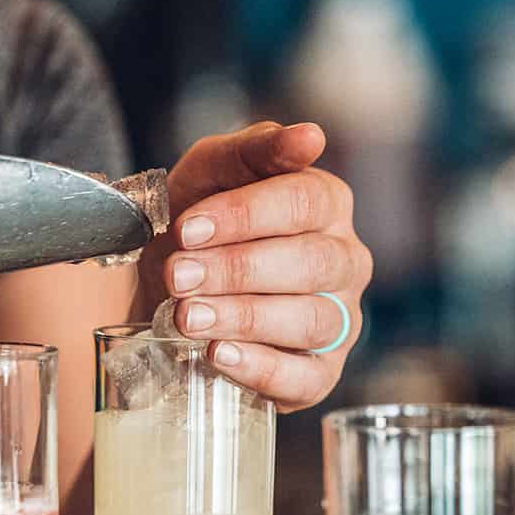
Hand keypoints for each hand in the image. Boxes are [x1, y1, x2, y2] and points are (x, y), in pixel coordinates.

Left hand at [138, 121, 370, 411]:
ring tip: (187, 317)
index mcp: (328, 204)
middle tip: (177, 276)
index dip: (245, 215)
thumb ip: (254, 149)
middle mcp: (345, 262)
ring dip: (243, 318)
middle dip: (236, 269)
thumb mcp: (212, 173)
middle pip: (310, 263)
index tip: (188, 228)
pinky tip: (219, 356)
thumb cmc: (201, 223)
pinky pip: (307, 378)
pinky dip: (262, 368)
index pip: (305, 202)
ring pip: (310, 320)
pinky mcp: (321, 374)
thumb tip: (310, 137)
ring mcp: (340, 321)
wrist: (169, 284)